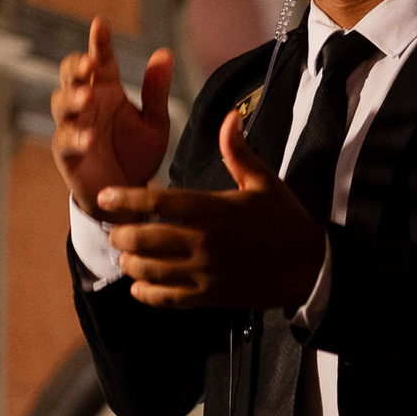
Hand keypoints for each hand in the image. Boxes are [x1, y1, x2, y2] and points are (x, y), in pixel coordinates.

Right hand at [51, 17, 172, 213]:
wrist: (130, 195)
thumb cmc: (138, 154)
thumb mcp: (154, 123)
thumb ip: (156, 92)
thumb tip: (165, 52)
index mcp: (107, 90)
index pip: (101, 60)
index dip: (99, 42)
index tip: (101, 24)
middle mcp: (87, 104)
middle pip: (71, 75)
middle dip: (76, 66)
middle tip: (91, 63)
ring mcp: (74, 126)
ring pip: (60, 103)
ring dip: (72, 98)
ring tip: (88, 98)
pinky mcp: (68, 153)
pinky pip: (64, 140)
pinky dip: (75, 136)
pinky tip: (90, 137)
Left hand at [99, 109, 326, 309]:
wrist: (311, 266)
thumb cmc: (286, 220)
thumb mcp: (264, 181)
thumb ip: (238, 151)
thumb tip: (230, 116)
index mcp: (214, 209)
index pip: (157, 202)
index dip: (125, 199)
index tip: (105, 197)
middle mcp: (205, 241)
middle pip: (145, 239)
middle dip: (122, 235)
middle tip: (116, 232)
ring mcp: (206, 272)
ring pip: (151, 271)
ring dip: (131, 264)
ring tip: (126, 257)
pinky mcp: (211, 296)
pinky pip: (169, 299)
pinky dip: (148, 294)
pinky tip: (139, 288)